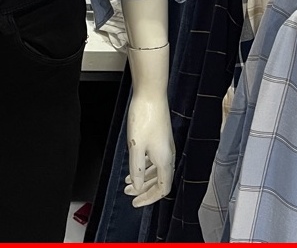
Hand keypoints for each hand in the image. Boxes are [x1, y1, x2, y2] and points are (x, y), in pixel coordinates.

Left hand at [124, 92, 174, 206]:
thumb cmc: (143, 117)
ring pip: (157, 170)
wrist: (151, 94)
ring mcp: (165, 146)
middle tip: (129, 194)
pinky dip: (145, 166)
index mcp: (164, 160)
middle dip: (145, 190)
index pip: (162, 189)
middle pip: (160, 181)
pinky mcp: (161, 138)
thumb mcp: (136, 146)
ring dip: (144, 178)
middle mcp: (168, 155)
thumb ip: (137, 169)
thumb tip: (138, 188)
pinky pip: (155, 159)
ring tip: (128, 182)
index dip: (149, 198)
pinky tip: (135, 165)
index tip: (136, 202)